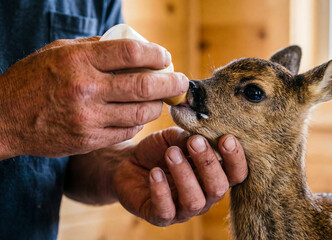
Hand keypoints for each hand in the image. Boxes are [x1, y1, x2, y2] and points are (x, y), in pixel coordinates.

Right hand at [0, 37, 187, 158]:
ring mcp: (88, 118)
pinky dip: (139, 123)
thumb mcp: (58, 52)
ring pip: (140, 112)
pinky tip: (141, 116)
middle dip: (171, 83)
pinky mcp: (89, 140)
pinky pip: (127, 131)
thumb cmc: (33, 80)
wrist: (5, 119)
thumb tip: (132, 49)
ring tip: (163, 99)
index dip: (156, 54)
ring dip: (159, 105)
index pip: (131, 52)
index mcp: (78, 60)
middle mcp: (85, 89)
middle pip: (144, 85)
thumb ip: (94, 47)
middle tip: (182, 82)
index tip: (165, 57)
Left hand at [114, 127, 247, 225]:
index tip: (226, 138)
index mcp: (215, 175)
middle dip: (208, 163)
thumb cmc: (159, 150)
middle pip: (218, 188)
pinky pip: (166, 211)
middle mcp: (205, 196)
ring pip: (194, 201)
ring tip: (171, 153)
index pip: (236, 173)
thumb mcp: (174, 137)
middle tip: (194, 142)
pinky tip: (154, 173)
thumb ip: (188, 135)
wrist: (128, 163)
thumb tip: (200, 135)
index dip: (235, 158)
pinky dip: (161, 191)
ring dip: (184, 175)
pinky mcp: (161, 217)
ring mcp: (184, 210)